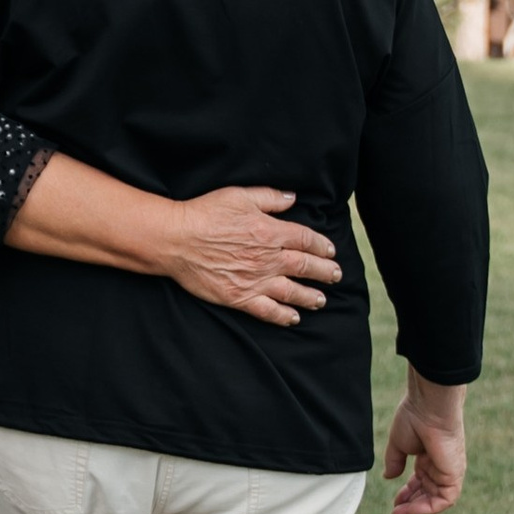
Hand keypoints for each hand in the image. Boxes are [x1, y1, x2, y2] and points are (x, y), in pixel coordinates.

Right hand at [159, 187, 341, 328]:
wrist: (177, 240)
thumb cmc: (205, 213)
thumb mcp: (240, 196)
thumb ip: (270, 197)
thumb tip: (293, 198)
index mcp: (271, 231)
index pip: (306, 239)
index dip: (322, 245)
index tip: (330, 251)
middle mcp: (268, 258)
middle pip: (306, 266)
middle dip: (325, 272)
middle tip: (336, 276)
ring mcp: (256, 280)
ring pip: (293, 291)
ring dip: (311, 296)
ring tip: (321, 300)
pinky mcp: (240, 298)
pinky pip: (268, 311)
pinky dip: (284, 316)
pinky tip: (293, 318)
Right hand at [383, 374, 466, 513]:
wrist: (428, 408)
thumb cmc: (414, 419)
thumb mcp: (399, 444)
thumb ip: (395, 462)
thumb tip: (389, 477)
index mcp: (429, 456)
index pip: (420, 482)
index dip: (407, 494)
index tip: (394, 503)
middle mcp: (440, 466)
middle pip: (426, 493)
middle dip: (410, 505)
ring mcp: (448, 471)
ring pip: (435, 500)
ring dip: (416, 510)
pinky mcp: (454, 476)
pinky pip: (443, 501)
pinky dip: (427, 508)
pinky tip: (410, 509)